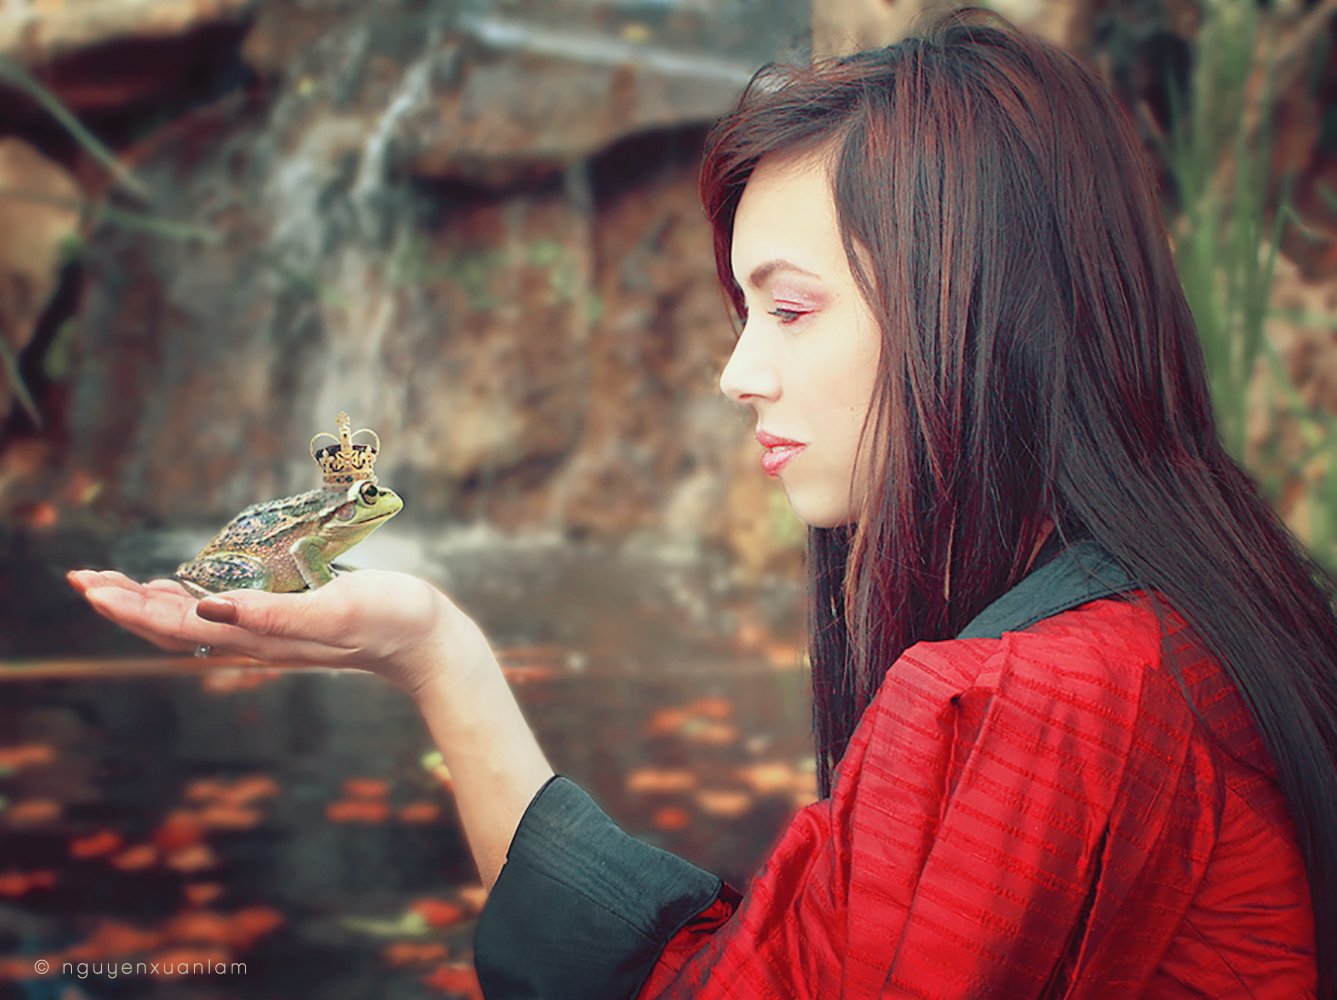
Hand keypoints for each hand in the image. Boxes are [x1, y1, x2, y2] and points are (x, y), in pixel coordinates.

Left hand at [66, 568, 482, 698]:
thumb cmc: (392, 618)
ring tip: (111, 584)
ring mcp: (270, 633)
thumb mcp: (339, 609)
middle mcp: (256, 639)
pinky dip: (186, 601)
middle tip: (82, 577)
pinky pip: (220, 614)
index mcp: (261, 637)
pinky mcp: (286, 620)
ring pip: (192, 622)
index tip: (89, 584)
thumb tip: (214, 607)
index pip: (178, 625)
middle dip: (124, 604)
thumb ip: (279, 614)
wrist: (428, 642)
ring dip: (147, 604)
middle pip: (173, 627)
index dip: (129, 607)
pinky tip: (179, 588)